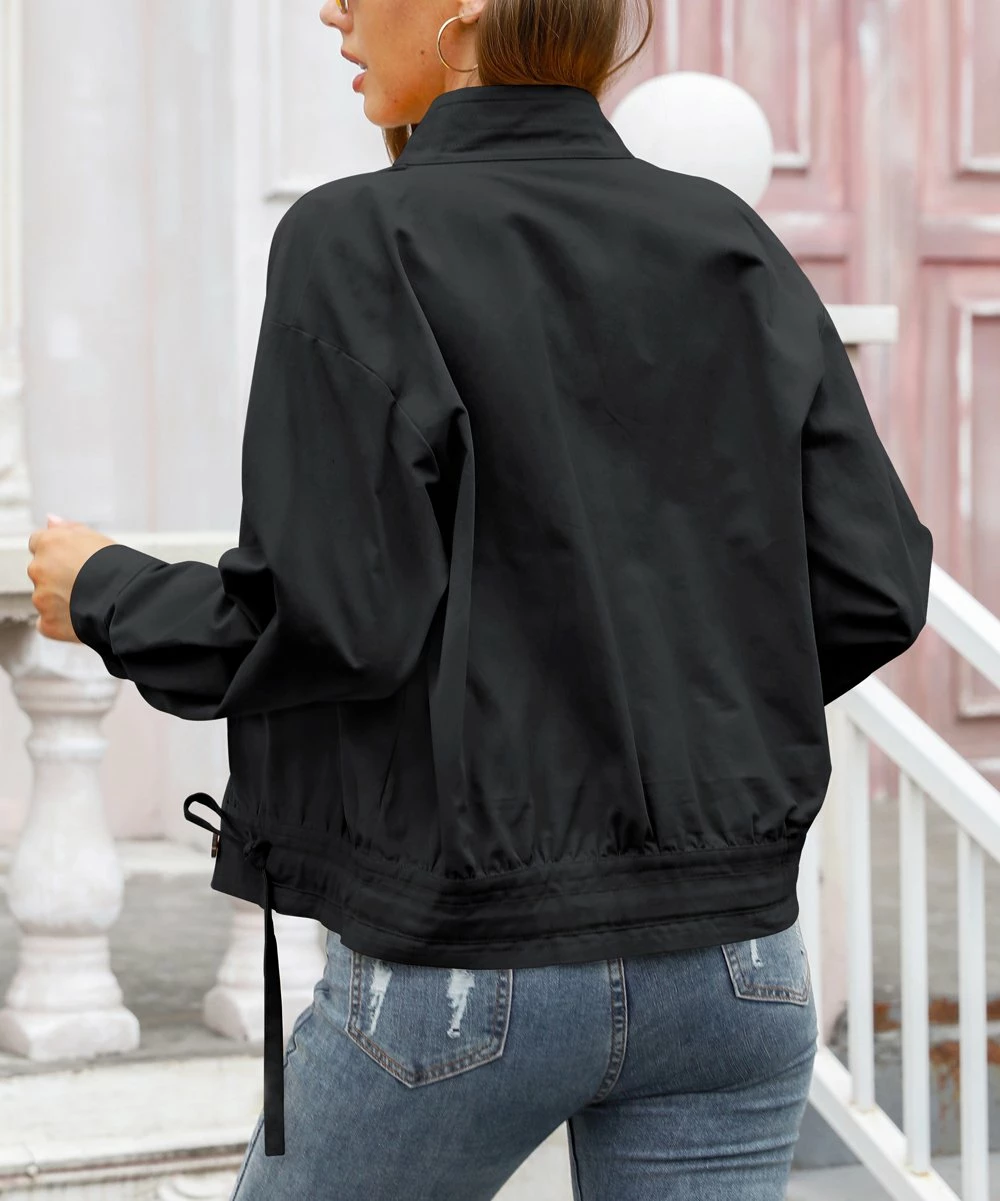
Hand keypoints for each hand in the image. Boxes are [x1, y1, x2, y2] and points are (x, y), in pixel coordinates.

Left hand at [27, 515, 117, 641]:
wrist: (126, 598)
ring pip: (45, 598)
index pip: (39, 543)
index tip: (71, 560)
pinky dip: (60, 622)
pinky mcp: (47, 622)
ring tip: (90, 601)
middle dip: (57, 576)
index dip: (57, 552)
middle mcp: (38, 569)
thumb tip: (51, 521)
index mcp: (49, 544)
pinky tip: (80, 618)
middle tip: (85, 582)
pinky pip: (47, 622)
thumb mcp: (95, 537)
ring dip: (60, 599)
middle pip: (41, 571)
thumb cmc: (116, 566)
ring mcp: (41, 597)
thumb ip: (68, 528)